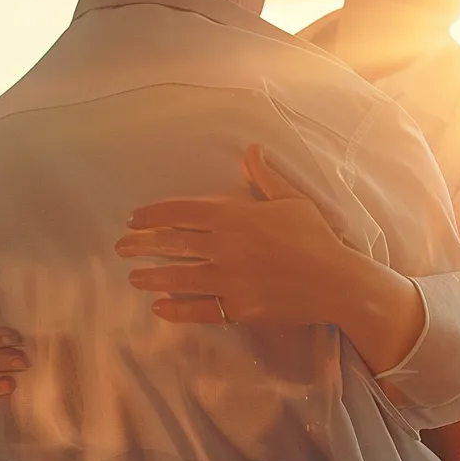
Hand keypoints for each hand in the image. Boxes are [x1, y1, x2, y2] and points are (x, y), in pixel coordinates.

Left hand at [115, 145, 369, 325]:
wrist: (338, 281)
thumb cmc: (317, 237)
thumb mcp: (292, 199)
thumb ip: (264, 176)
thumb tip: (250, 150)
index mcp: (235, 215)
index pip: (181, 211)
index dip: (152, 215)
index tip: (134, 219)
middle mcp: (226, 246)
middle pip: (172, 243)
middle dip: (141, 245)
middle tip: (121, 247)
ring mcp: (230, 279)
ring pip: (179, 277)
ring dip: (151, 277)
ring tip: (133, 277)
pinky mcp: (238, 307)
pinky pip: (199, 309)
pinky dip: (176, 309)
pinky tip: (159, 308)